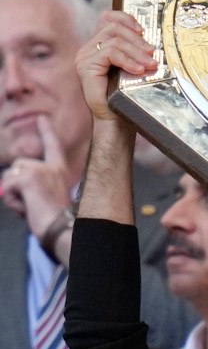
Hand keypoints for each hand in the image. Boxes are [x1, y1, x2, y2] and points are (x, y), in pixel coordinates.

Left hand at [1, 116, 72, 236]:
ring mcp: (39, 170)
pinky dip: (12, 201)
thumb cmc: (56, 221)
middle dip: (15, 185)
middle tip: (31, 204)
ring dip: (13, 196)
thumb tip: (5, 187)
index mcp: (60, 171)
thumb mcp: (48, 197)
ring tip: (30, 208)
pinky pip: (7, 187)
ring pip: (9, 177)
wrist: (61, 229)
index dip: (46, 132)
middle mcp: (51, 167)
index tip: (42, 119)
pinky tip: (27, 209)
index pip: (53, 147)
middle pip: (18, 166)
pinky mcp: (27, 178)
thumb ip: (34, 186)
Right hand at [75, 10, 156, 123]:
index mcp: (97, 46)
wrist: (115, 122)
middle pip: (113, 28)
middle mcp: (87, 49)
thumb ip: (133, 52)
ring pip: (113, 39)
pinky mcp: (86, 66)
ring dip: (136, 51)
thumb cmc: (125, 98)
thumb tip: (151, 41)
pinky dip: (128, 60)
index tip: (144, 32)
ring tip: (150, 64)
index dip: (126, 19)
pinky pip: (110, 53)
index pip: (107, 18)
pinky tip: (138, 70)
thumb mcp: (131, 69)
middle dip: (137, 39)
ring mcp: (84, 57)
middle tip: (153, 53)